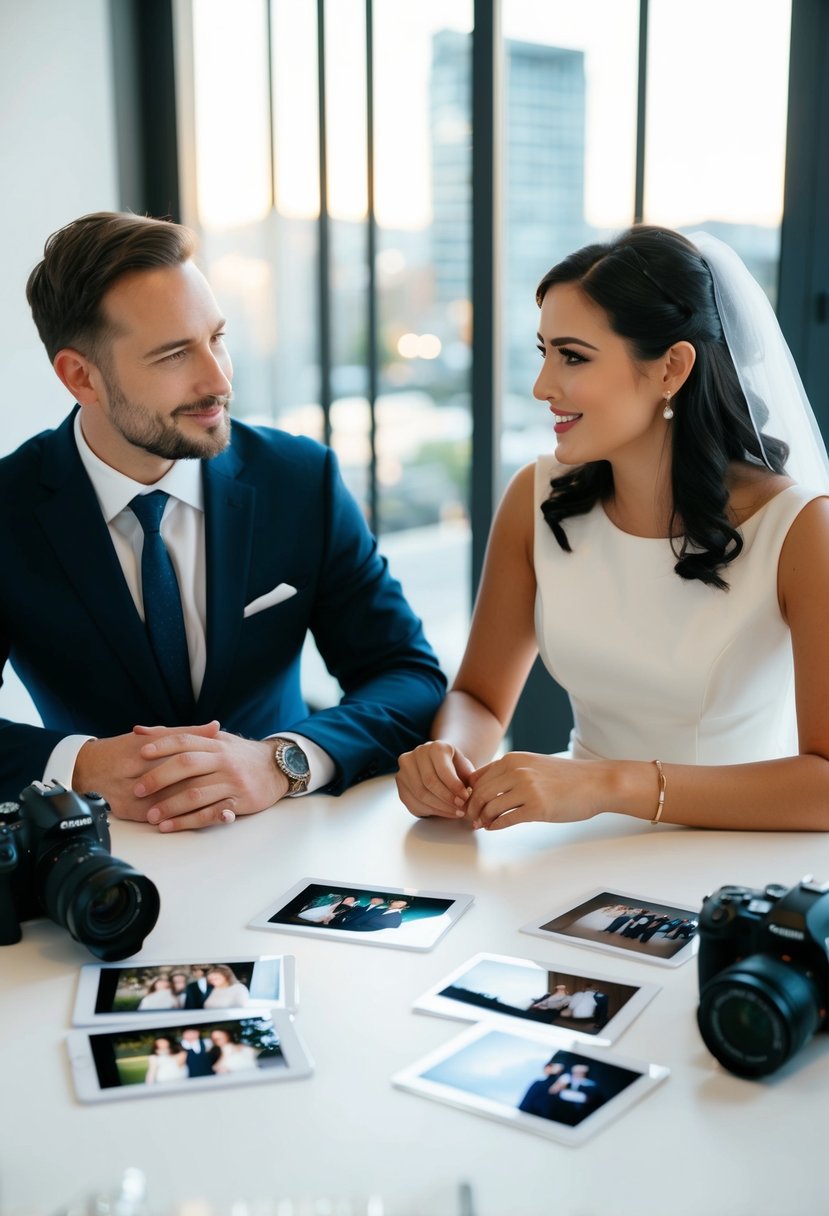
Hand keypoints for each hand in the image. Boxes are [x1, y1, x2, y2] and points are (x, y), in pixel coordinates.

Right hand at [72, 722, 220, 820]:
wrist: (89, 768)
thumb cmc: (126, 749)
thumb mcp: (153, 736)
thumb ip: (185, 733)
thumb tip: (216, 726)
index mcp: (142, 750)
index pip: (178, 757)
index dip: (205, 762)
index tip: (229, 765)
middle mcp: (136, 774)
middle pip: (175, 784)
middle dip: (205, 789)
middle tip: (234, 793)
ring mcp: (130, 796)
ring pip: (169, 805)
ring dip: (199, 810)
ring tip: (227, 813)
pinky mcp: (128, 812)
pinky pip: (158, 818)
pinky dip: (182, 821)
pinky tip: (202, 822)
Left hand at [131, 725, 287, 831]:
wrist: (278, 768)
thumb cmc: (239, 754)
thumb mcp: (216, 739)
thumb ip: (180, 736)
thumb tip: (140, 731)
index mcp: (215, 744)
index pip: (185, 741)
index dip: (162, 745)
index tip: (141, 754)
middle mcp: (223, 761)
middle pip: (187, 766)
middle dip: (159, 778)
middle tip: (138, 790)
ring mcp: (232, 782)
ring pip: (196, 793)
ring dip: (170, 806)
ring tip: (150, 816)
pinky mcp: (239, 802)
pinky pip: (210, 814)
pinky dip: (187, 821)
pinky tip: (170, 826)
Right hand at [396, 740, 475, 819]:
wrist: (439, 763)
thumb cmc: (455, 767)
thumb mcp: (465, 768)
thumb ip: (469, 779)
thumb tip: (473, 794)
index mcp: (436, 746)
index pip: (442, 769)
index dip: (454, 787)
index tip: (465, 798)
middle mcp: (417, 753)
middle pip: (429, 782)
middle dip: (447, 799)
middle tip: (460, 809)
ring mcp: (406, 767)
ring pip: (420, 794)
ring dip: (440, 807)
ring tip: (454, 812)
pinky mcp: (401, 782)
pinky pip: (413, 801)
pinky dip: (430, 810)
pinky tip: (443, 812)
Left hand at [464, 753, 609, 830]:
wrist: (596, 783)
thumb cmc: (566, 777)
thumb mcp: (533, 764)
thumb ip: (510, 771)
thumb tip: (484, 787)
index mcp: (513, 759)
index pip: (478, 777)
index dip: (469, 793)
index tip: (468, 804)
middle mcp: (516, 770)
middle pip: (479, 793)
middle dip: (471, 808)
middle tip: (470, 818)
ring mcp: (526, 789)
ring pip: (490, 807)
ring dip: (482, 819)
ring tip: (481, 824)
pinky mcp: (537, 808)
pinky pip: (506, 819)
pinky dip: (495, 825)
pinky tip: (494, 827)